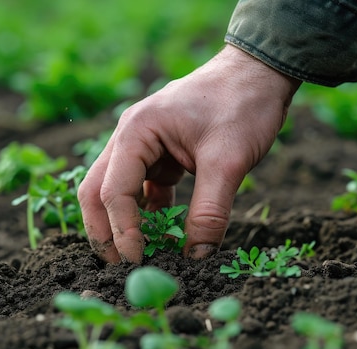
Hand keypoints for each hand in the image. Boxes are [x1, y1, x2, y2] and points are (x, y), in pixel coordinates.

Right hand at [78, 44, 301, 262]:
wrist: (259, 72)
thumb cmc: (242, 105)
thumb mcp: (228, 161)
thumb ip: (210, 212)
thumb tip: (197, 259)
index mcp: (136, 132)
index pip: (114, 192)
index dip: (124, 232)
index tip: (140, 262)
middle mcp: (130, 137)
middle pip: (98, 191)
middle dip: (105, 231)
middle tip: (122, 267)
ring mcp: (144, 144)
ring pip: (117, 191)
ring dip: (125, 223)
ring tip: (142, 255)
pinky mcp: (161, 152)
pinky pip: (144, 187)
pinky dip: (149, 211)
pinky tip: (164, 232)